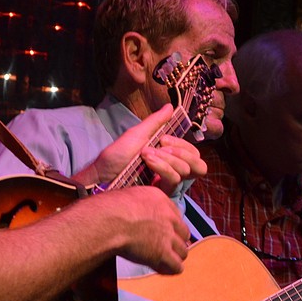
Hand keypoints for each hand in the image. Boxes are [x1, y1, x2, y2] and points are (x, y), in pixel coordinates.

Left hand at [74, 104, 206, 194]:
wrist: (102, 174)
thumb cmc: (117, 155)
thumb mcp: (138, 133)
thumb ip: (156, 122)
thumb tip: (171, 106)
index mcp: (169, 157)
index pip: (193, 154)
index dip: (184, 145)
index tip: (163, 138)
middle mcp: (172, 171)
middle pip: (199, 165)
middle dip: (182, 152)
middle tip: (161, 146)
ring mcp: (166, 183)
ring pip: (185, 171)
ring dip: (167, 158)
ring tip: (146, 154)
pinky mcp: (161, 194)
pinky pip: (174, 180)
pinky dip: (163, 167)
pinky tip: (148, 162)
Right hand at [96, 185, 189, 274]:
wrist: (107, 222)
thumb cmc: (107, 209)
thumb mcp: (127, 197)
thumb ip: (137, 204)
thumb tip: (132, 212)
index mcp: (160, 199)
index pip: (175, 215)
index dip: (170, 226)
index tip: (162, 232)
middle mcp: (168, 217)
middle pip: (183, 233)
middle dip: (175, 241)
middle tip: (165, 248)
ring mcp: (168, 236)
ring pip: (183, 251)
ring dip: (174, 257)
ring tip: (164, 261)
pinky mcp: (163, 253)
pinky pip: (176, 266)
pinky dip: (170, 269)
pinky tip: (161, 269)